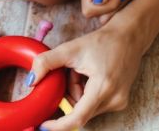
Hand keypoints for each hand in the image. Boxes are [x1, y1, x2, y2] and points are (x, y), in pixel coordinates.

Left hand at [27, 17, 144, 129]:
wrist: (128, 37)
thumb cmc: (101, 41)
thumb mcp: (70, 48)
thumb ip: (46, 62)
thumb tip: (30, 80)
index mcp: (103, 87)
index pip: (78, 117)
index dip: (60, 125)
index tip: (44, 125)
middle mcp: (114, 99)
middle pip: (80, 109)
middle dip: (69, 93)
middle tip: (70, 72)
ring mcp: (119, 102)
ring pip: (86, 107)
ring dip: (77, 92)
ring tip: (81, 70)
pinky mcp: (121, 101)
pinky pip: (95, 104)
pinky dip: (87, 92)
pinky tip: (89, 75)